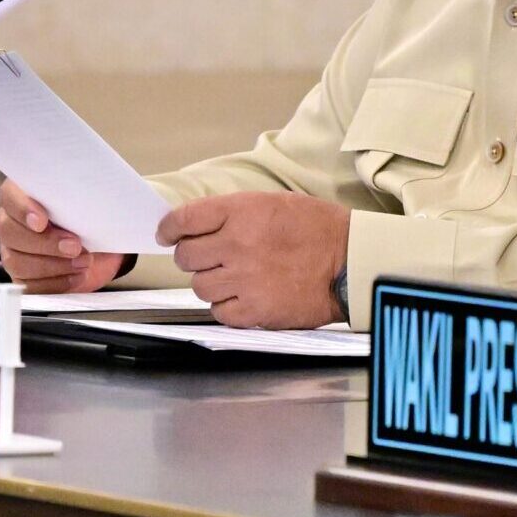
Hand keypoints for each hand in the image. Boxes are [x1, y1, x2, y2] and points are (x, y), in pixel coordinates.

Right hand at [0, 180, 125, 293]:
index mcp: (21, 195)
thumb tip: (88, 201)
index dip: (23, 209)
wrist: (97, 247)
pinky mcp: (22, 277)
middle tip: (74, 246)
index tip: (42, 221)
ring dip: (53, 265)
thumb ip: (76, 199)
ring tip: (83, 262)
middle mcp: (11, 222)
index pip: (9, 197)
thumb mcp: (84, 203)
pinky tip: (76, 276)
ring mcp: (13, 251)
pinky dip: (55, 283)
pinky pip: (28, 285)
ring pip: (16, 261)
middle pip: (8, 231)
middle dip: (45, 242)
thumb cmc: (85, 218)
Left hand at [158, 191, 348, 328]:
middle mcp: (237, 245)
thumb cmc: (315, 229)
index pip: (182, 219)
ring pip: (199, 286)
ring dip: (210, 282)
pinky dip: (226, 307)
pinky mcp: (256, 310)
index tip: (166, 234)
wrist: (350, 261)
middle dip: (191, 257)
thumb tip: (190, 224)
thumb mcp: (270, 203)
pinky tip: (244, 296)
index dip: (168, 228)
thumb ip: (229, 213)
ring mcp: (245, 279)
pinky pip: (219, 312)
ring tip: (233, 277)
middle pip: (185, 256)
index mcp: (240, 212)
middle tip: (207, 258)